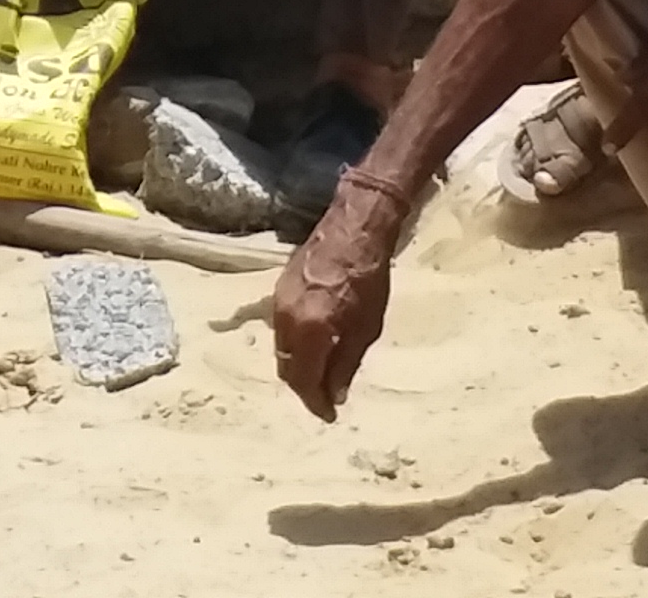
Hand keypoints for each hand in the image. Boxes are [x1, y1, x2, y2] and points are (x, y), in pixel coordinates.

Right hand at [270, 207, 399, 419]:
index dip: (316, 403)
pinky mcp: (278, 291)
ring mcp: (278, 304)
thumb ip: (346, 365)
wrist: (353, 230)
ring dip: (297, 366)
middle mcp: (286, 320)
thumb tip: (335, 395)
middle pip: (287, 368)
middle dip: (304, 388)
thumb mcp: (366, 328)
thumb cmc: (369, 280)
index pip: (304, 381)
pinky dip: (293, 346)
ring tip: (319, 375)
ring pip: (281, 349)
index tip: (329, 416)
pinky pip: (280, 330)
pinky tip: (311, 347)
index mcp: (310, 332)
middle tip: (324, 399)